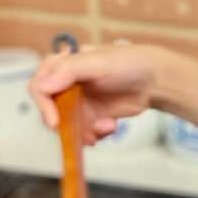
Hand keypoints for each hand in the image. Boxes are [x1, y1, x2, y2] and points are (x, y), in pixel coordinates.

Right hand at [28, 42, 168, 142]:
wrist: (157, 80)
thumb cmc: (129, 63)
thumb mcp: (99, 62)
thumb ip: (69, 71)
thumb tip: (42, 85)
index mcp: (64, 65)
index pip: (40, 85)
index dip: (43, 105)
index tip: (55, 122)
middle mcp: (68, 84)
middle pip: (51, 110)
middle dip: (67, 123)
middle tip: (85, 132)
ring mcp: (80, 101)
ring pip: (68, 125)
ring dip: (84, 131)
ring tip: (107, 127)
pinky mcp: (93, 116)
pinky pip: (83, 132)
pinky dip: (94, 134)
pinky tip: (111, 127)